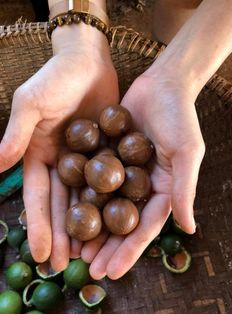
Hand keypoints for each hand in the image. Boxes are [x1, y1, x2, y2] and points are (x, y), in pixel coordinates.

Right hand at [0, 25, 118, 270]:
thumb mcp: (32, 104)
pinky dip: (110, 202)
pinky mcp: (106, 153)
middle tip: (68, 266)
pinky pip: (108, 181)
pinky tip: (115, 223)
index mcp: (38, 155)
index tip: (42, 255)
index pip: (37, 197)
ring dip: (86, 226)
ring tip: (91, 254)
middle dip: (63, 235)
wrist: (88, 61)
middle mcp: (60, 163)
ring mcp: (85, 160)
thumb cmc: (56, 78)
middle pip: (61, 205)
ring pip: (85, 199)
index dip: (38, 226)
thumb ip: (17, 134)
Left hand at [80, 66, 204, 279]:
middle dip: (107, 248)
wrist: (162, 85)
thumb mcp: (187, 153)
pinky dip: (81, 196)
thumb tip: (188, 228)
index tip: (112, 272)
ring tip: (75, 251)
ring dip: (91, 229)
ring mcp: (122, 172)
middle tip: (89, 272)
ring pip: (104, 206)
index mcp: (162, 189)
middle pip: (122, 222)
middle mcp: (141, 185)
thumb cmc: (180, 117)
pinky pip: (92, 179)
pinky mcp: (107, 156)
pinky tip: (66, 212)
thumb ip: (184, 189)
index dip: (130, 251)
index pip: (145, 226)